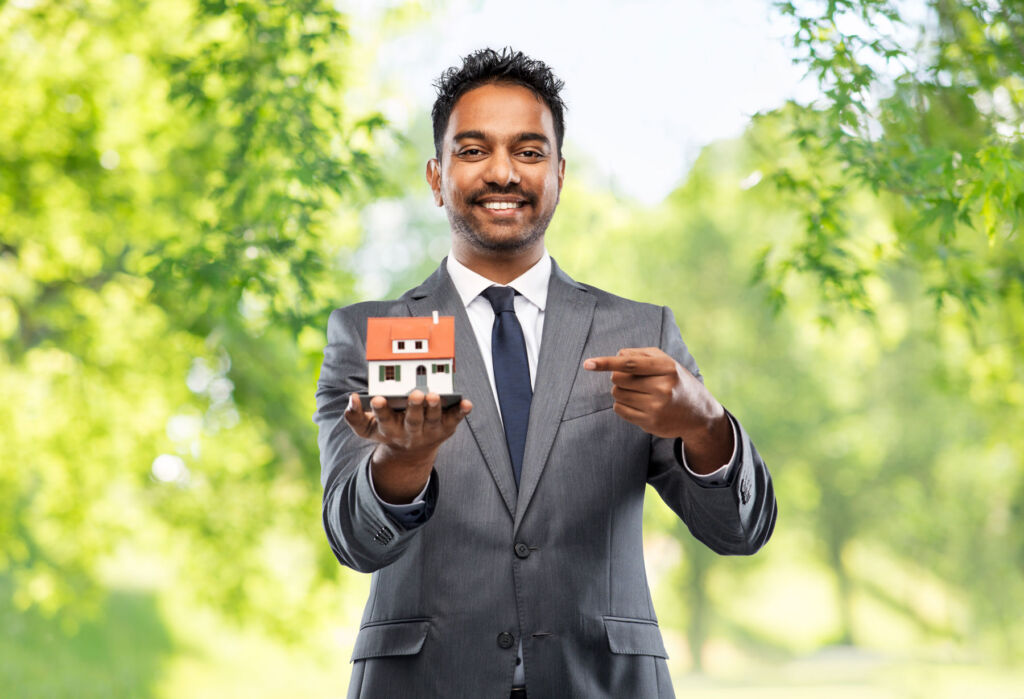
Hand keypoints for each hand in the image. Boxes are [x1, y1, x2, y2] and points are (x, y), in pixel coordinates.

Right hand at [345, 391, 472, 502]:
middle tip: (415, 394)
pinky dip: (461, 412)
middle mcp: (411, 432)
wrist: (411, 453)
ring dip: (435, 408)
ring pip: (434, 420)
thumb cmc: (389, 431)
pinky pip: (455, 420)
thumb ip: (355, 416)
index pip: (384, 419)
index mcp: (390, 429)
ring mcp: (430, 430)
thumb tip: (351, 399)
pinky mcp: (446, 428)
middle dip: (414, 408)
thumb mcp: (367, 429)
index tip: (378, 399)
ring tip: (435, 395)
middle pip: (413, 421)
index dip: (381, 410)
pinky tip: (467, 403)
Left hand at [583, 348, 731, 473]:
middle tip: (634, 380)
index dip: (606, 362)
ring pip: (617, 395)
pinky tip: (638, 404)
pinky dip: (622, 405)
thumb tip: (617, 355)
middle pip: (618, 379)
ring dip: (621, 391)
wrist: (699, 413)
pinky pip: (619, 410)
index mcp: (666, 367)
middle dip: (619, 378)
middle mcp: (662, 387)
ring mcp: (656, 407)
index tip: (588, 364)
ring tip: (638, 392)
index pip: (629, 363)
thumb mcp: (666, 362)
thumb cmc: (677, 382)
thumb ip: (642, 354)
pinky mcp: (650, 423)